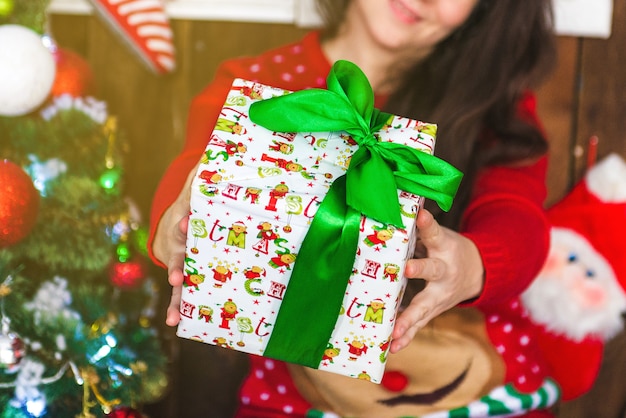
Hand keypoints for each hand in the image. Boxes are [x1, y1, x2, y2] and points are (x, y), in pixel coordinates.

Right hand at [153, 164, 198, 326]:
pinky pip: (183, 290)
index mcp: (186, 215)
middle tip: (176, 273)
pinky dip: (179, 305)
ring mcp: (182, 258)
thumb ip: (210, 170)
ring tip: (172, 317)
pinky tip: (175, 324)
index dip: (185, 221)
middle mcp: (180, 239)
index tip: (186, 225)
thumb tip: (222, 150)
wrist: (187, 212)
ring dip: (175, 296)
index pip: (184, 216)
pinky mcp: (187, 272)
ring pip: (177, 278)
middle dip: (176, 262)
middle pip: (176, 251)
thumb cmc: (201, 194)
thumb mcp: (203, 179)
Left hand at [390, 208, 483, 352]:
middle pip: (433, 270)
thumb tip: (396, 208)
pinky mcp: (433, 310)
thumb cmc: (449, 249)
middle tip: (408, 269)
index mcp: (444, 247)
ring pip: (424, 306)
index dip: (428, 225)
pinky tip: (392, 348)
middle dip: (420, 270)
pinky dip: (406, 337)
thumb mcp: (440, 235)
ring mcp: (440, 294)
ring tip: (394, 332)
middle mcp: (444, 271)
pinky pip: (419, 324)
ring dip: (409, 319)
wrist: (478, 272)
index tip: (421, 216)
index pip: (435, 233)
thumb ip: (421, 228)